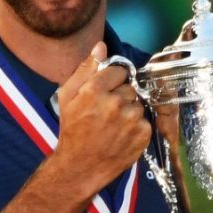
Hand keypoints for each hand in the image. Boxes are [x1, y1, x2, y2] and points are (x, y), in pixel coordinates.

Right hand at [50, 43, 150, 197]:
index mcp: (95, 90)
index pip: (119, 71)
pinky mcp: (143, 133)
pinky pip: (145, 120)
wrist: (80, 166)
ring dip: (129, 111)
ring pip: (138, 103)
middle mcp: (115, 102)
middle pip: (130, 87)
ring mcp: (131, 119)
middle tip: (106, 112)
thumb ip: (85, 69)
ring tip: (113, 125)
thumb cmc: (71, 130)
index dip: (112, 81)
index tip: (104, 92)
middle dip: (120, 96)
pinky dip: (137, 126)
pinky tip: (122, 135)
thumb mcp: (67, 97)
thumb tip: (101, 47)